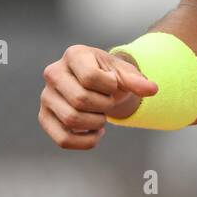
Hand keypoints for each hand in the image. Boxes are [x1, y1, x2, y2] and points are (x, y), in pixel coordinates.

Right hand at [39, 44, 158, 150]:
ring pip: (71, 120)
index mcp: (74, 54)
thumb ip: (136, 80)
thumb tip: (152, 89)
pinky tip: (96, 133)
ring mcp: (46, 96)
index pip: (91, 77)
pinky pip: (63, 140)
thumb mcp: (125, 73)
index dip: (110, 87)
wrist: (99, 85)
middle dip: (104, 106)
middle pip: (80, 100)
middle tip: (108, 103)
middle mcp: (53, 73)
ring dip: (96, 123)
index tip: (113, 85)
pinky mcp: (44, 118)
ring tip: (102, 116)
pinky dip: (85, 141)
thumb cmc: (111, 75)